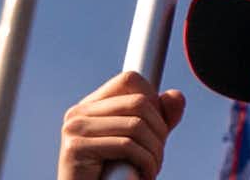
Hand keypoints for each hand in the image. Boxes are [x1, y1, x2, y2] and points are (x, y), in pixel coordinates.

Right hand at [60, 71, 184, 179]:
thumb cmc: (116, 173)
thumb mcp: (144, 140)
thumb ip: (160, 117)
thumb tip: (175, 95)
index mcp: (90, 106)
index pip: (130, 80)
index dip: (153, 100)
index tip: (157, 129)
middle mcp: (78, 113)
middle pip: (138, 102)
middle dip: (159, 130)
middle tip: (158, 154)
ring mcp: (74, 129)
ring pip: (136, 125)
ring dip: (154, 150)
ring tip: (153, 167)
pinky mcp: (75, 148)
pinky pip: (126, 145)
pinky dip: (145, 162)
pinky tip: (145, 175)